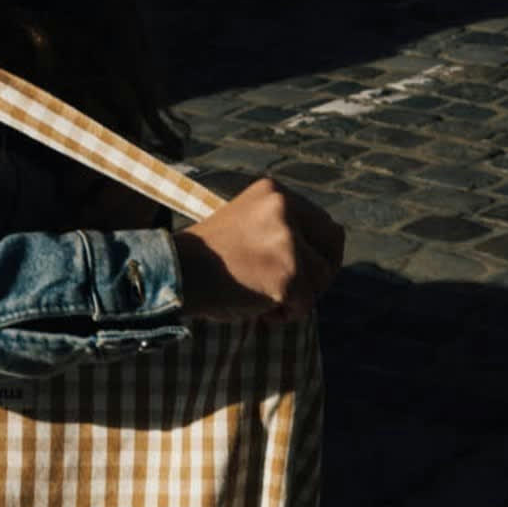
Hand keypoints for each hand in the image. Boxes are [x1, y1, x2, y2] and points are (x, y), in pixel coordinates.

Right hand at [172, 177, 345, 321]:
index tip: (304, 272)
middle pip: (332, 245)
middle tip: (297, 292)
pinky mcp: (287, 272)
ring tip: (267, 302)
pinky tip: (262, 313)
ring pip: (321, 277)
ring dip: (299, 297)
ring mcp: (286, 240)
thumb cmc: (207, 261)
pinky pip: (305, 303)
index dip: (318, 253)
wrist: (174, 276)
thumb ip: (281, 231)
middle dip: (321, 273)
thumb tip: (325, 256)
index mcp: (274, 192)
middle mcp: (284, 208)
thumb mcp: (247, 226)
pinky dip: (287, 314)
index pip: (323, 223)